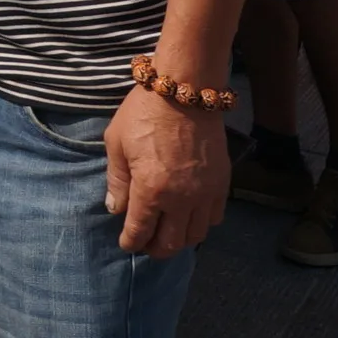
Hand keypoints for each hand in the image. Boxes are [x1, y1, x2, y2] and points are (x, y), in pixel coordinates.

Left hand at [105, 86, 227, 256]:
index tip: (126, 243)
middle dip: (155, 248)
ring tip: (167, 232)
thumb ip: (116, 180)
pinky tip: (189, 215)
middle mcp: (181, 199)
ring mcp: (205, 193)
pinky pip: (215, 217)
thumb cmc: (144, 112)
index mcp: (150, 189)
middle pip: (171, 243)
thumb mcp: (116, 142)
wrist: (185, 88)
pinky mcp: (222, 183)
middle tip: (146, 243)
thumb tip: (115, 209)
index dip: (131, 242)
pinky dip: (201, 223)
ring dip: (179, 239)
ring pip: (196, 235)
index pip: (140, 232)